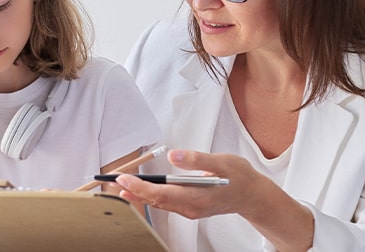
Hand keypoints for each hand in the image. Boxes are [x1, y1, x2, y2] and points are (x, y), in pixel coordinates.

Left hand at [116, 149, 272, 218]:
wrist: (252, 195)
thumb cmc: (239, 177)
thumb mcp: (222, 162)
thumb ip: (197, 159)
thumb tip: (174, 155)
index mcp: (198, 197)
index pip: (163, 194)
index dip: (140, 188)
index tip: (124, 179)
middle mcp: (191, 207)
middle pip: (156, 201)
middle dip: (133, 191)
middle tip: (112, 181)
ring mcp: (190, 210)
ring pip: (159, 204)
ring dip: (138, 195)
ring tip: (119, 186)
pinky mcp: (189, 208)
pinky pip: (165, 203)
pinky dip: (149, 196)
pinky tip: (137, 191)